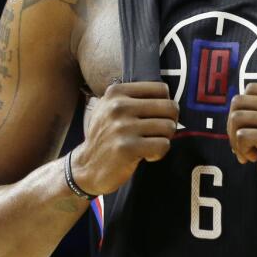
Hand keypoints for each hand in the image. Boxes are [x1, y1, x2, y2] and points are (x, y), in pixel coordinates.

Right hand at [72, 81, 176, 195]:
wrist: (86, 167)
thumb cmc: (106, 137)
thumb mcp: (110, 108)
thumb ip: (133, 97)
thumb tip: (168, 94)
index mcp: (116, 92)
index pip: (162, 89)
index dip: (165, 105)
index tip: (157, 118)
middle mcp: (118, 106)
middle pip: (170, 107)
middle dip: (170, 122)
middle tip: (158, 133)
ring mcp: (122, 127)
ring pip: (169, 127)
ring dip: (164, 139)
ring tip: (150, 144)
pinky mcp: (127, 148)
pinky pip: (163, 145)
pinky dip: (159, 153)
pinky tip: (146, 156)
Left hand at [226, 82, 256, 216]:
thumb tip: (234, 100)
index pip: (251, 89)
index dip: (241, 109)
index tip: (248, 128)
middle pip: (240, 101)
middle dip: (232, 124)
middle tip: (242, 143)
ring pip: (237, 117)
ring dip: (234, 139)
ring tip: (247, 151)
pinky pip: (242, 135)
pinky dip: (241, 150)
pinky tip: (252, 158)